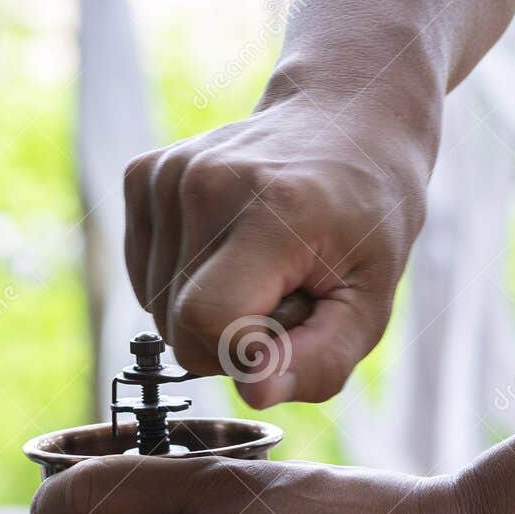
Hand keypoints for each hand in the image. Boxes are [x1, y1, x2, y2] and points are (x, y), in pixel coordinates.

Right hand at [123, 83, 436, 407]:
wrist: (345, 120)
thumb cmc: (364, 219)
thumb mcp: (371, 301)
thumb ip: (320, 360)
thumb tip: (255, 393)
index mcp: (275, 209)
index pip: (207, 321)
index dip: (239, 355)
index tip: (283, 338)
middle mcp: (210, 181)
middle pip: (178, 325)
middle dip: (229, 337)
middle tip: (282, 295)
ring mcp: (170, 172)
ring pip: (156, 308)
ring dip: (206, 310)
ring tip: (258, 267)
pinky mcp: (144, 173)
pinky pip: (143, 277)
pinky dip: (181, 282)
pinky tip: (225, 248)